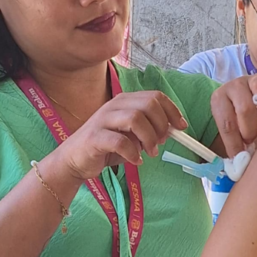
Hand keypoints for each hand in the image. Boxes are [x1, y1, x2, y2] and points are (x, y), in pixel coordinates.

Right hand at [50, 91, 187, 180]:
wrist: (74, 161)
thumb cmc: (106, 147)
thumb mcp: (132, 136)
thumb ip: (150, 130)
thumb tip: (173, 130)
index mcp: (125, 102)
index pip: (155, 96)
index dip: (172, 110)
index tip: (182, 127)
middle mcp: (114, 106)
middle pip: (148, 104)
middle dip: (161, 125)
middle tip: (161, 142)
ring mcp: (103, 120)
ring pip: (135, 118)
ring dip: (149, 138)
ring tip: (150, 153)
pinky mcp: (94, 138)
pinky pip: (119, 141)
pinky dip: (133, 152)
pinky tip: (136, 160)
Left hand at [211, 57, 256, 156]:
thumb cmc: (246, 127)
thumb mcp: (234, 138)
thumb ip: (234, 151)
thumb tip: (234, 171)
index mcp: (218, 100)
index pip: (226, 124)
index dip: (235, 144)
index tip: (240, 157)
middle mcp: (233, 86)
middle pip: (244, 108)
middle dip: (251, 129)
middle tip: (252, 137)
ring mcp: (252, 77)